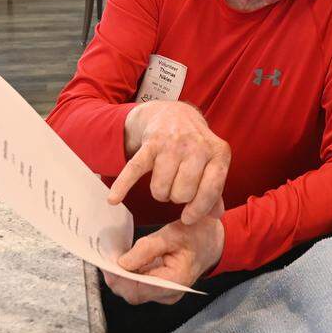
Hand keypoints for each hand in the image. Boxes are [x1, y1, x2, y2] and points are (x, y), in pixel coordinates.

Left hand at [103, 217, 224, 304]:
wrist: (213, 241)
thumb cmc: (197, 235)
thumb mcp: (172, 234)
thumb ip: (147, 248)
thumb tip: (122, 262)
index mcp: (175, 282)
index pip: (139, 290)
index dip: (120, 279)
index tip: (107, 264)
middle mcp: (169, 294)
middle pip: (133, 295)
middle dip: (116, 278)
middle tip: (105, 260)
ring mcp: (165, 294)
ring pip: (134, 293)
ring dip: (121, 277)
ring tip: (112, 259)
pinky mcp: (161, 289)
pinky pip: (140, 287)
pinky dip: (129, 276)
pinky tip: (123, 262)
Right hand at [111, 101, 230, 224]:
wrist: (174, 114)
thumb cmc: (195, 146)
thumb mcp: (212, 163)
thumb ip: (214, 190)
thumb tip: (215, 215)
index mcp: (218, 152)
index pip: (211, 190)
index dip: (198, 209)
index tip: (188, 217)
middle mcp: (197, 146)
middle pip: (182, 194)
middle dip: (176, 197)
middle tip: (176, 187)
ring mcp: (173, 143)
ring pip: (160, 188)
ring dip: (159, 192)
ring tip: (164, 181)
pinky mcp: (151, 143)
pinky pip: (135, 170)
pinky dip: (123, 185)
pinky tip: (113, 199)